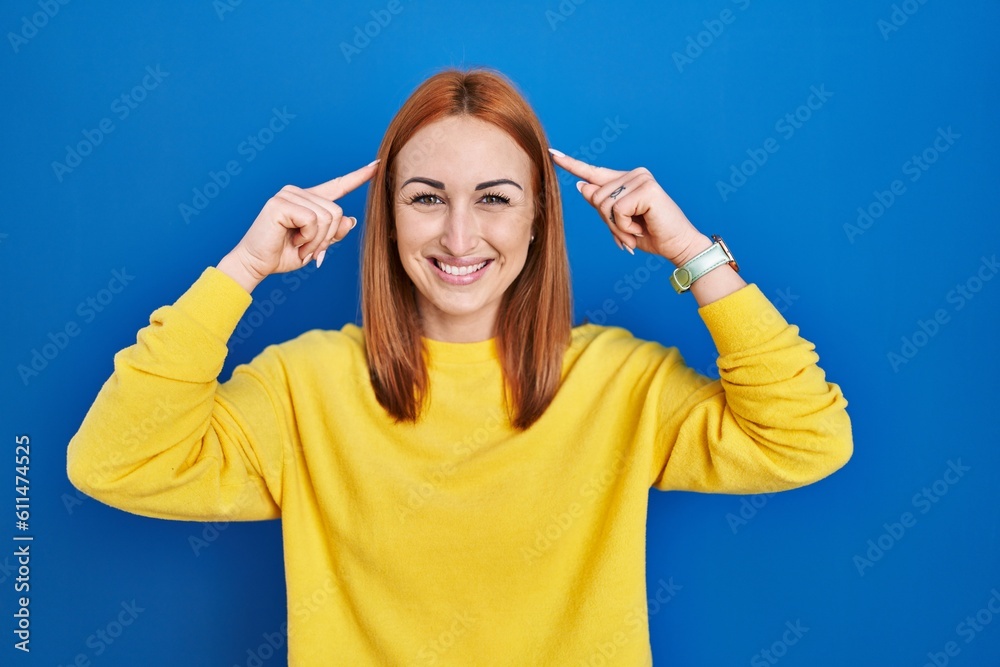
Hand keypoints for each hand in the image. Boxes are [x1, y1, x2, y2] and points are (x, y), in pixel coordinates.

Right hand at [219, 160, 377, 291]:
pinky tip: (293, 241)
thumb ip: (333, 232)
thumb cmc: (283, 254)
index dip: (358, 177)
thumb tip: (350, 220)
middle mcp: (298, 192)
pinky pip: (313, 221)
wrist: (256, 264)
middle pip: (337, 211)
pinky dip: (307, 238)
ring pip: (327, 217)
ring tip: (299, 246)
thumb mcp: (317, 245)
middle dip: (327, 238)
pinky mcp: (280, 203)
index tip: (377, 165)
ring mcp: (288, 194)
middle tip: (308, 249)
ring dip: (316, 240)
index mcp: (308, 200)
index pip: (338, 186)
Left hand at [549, 151, 708, 264]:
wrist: (677, 246)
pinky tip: (642, 226)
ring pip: (604, 204)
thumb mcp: (618, 222)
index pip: (593, 172)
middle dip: (608, 221)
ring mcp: (641, 179)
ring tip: (637, 229)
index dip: (572, 165)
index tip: (553, 154)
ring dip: (617, 226)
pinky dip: (625, 226)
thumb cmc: (650, 235)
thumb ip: (601, 204)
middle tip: (630, 230)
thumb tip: (582, 186)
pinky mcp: (646, 189)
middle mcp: (634, 174)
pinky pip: (618, 210)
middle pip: (595, 197)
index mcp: (626, 180)